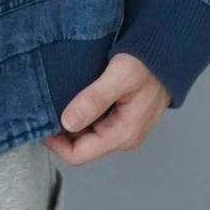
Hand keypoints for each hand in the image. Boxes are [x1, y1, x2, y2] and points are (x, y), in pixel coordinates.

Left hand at [42, 53, 170, 165]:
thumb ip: (94, 99)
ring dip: (69, 123)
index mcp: (121, 134)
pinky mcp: (121, 117)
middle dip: (59, 133)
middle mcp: (122, 137)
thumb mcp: (118, 77)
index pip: (78, 154)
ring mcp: (122, 128)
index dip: (55, 143)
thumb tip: (67, 122)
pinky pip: (94, 124)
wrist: (169, 54)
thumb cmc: (147, 64)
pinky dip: (80, 114)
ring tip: (53, 101)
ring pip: (86, 136)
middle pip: (80, 147)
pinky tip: (70, 97)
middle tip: (43, 109)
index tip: (40, 122)